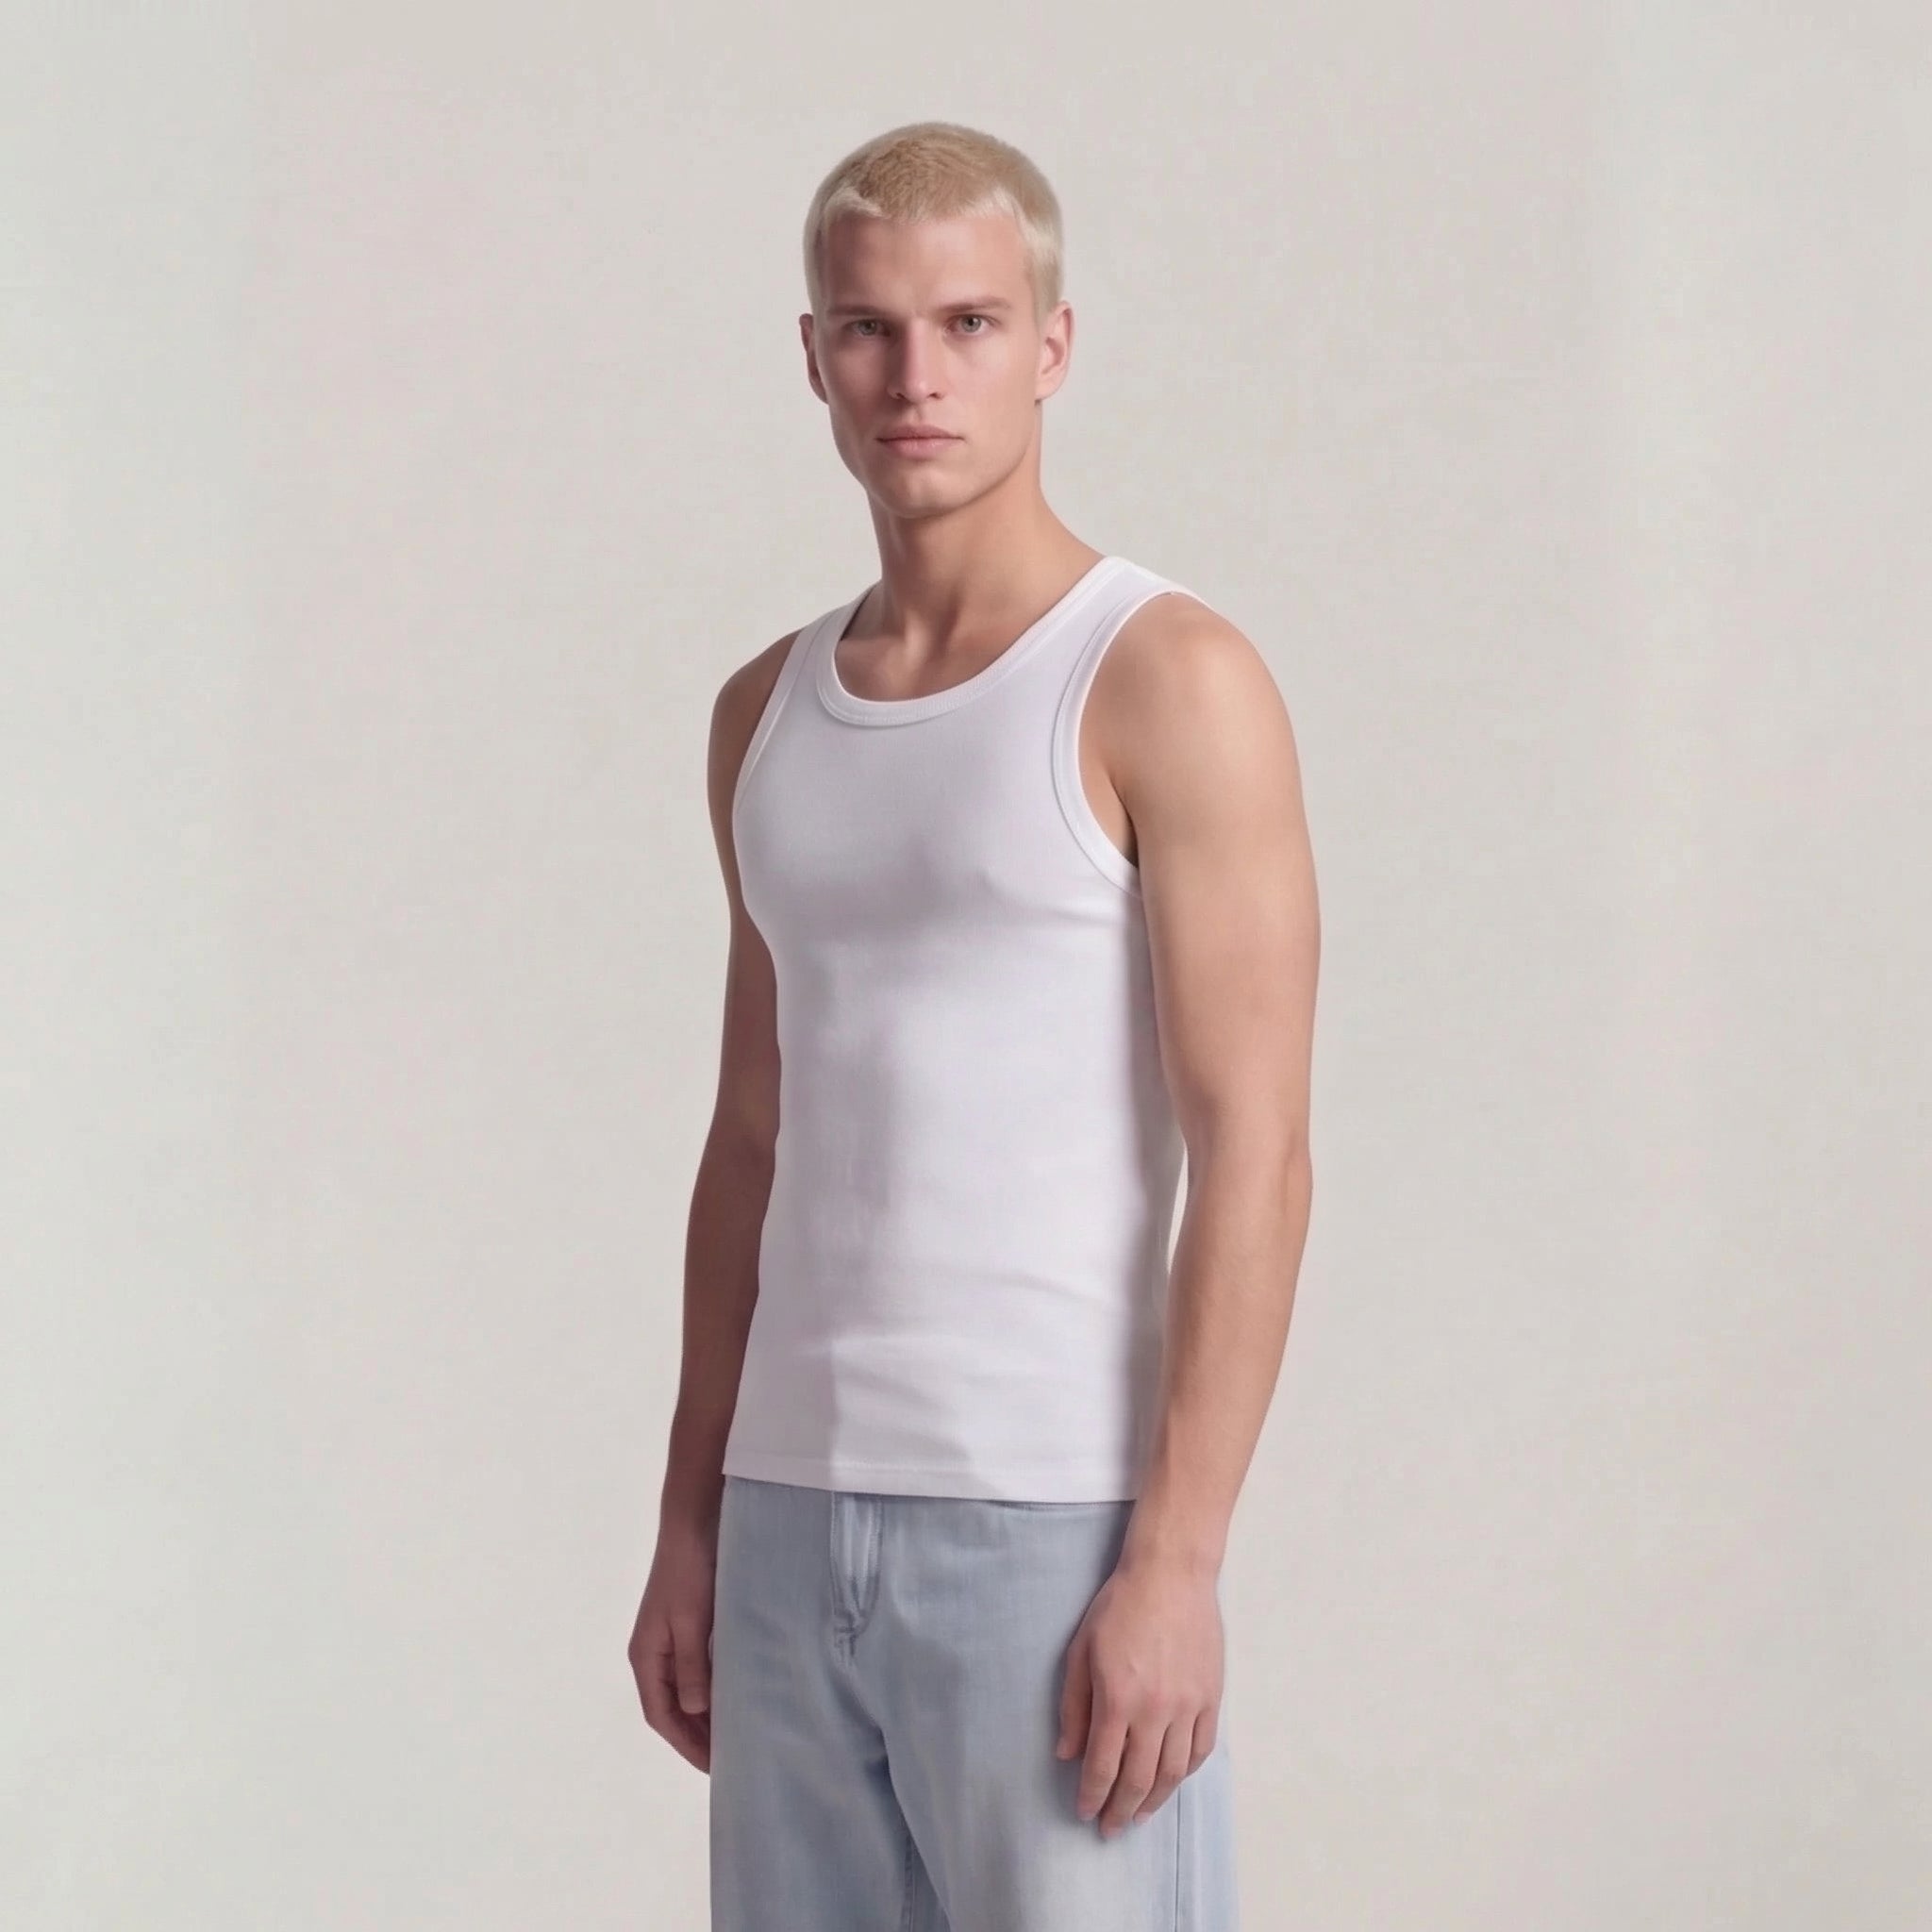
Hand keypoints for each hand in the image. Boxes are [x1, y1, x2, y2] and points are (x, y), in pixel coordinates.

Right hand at [628, 1516, 717, 1773]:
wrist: (695, 1522)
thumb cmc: (690, 1571)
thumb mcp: (691, 1621)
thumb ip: (692, 1667)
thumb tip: (696, 1711)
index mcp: (646, 1655)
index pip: (661, 1715)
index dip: (686, 1744)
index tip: (714, 1767)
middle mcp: (654, 1653)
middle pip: (671, 1708)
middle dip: (696, 1736)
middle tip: (730, 1759)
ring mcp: (671, 1639)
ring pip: (686, 1691)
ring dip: (706, 1715)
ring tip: (735, 1736)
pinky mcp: (690, 1626)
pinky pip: (699, 1669)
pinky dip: (714, 1688)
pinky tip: (736, 1696)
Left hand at [1054, 1555, 1223, 1836]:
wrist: (1171, 1574)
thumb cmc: (1119, 1606)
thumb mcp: (1081, 1650)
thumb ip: (1074, 1706)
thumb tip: (1067, 1754)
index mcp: (1118, 1699)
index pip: (1103, 1766)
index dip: (1093, 1796)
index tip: (1085, 1813)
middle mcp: (1155, 1711)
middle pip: (1139, 1778)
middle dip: (1121, 1809)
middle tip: (1110, 1827)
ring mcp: (1188, 1706)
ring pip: (1173, 1772)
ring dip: (1155, 1800)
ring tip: (1140, 1814)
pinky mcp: (1211, 1697)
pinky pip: (1201, 1749)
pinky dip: (1186, 1772)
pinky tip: (1173, 1780)